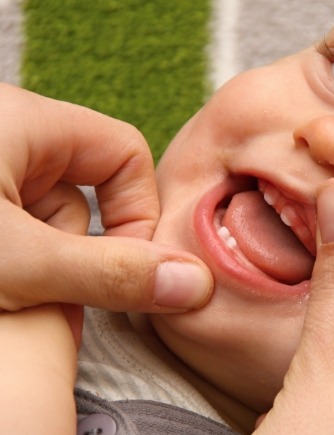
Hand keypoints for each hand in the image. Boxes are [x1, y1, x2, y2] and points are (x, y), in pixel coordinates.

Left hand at [0, 84, 212, 312]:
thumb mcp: (17, 257)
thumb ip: (108, 272)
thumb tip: (194, 285)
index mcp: (24, 121)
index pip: (125, 154)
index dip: (138, 213)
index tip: (119, 269)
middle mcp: (9, 140)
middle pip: (92, 196)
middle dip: (80, 252)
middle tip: (42, 287)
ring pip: (53, 224)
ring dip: (46, 269)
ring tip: (9, 293)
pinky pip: (22, 238)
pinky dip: (22, 271)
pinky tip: (3, 294)